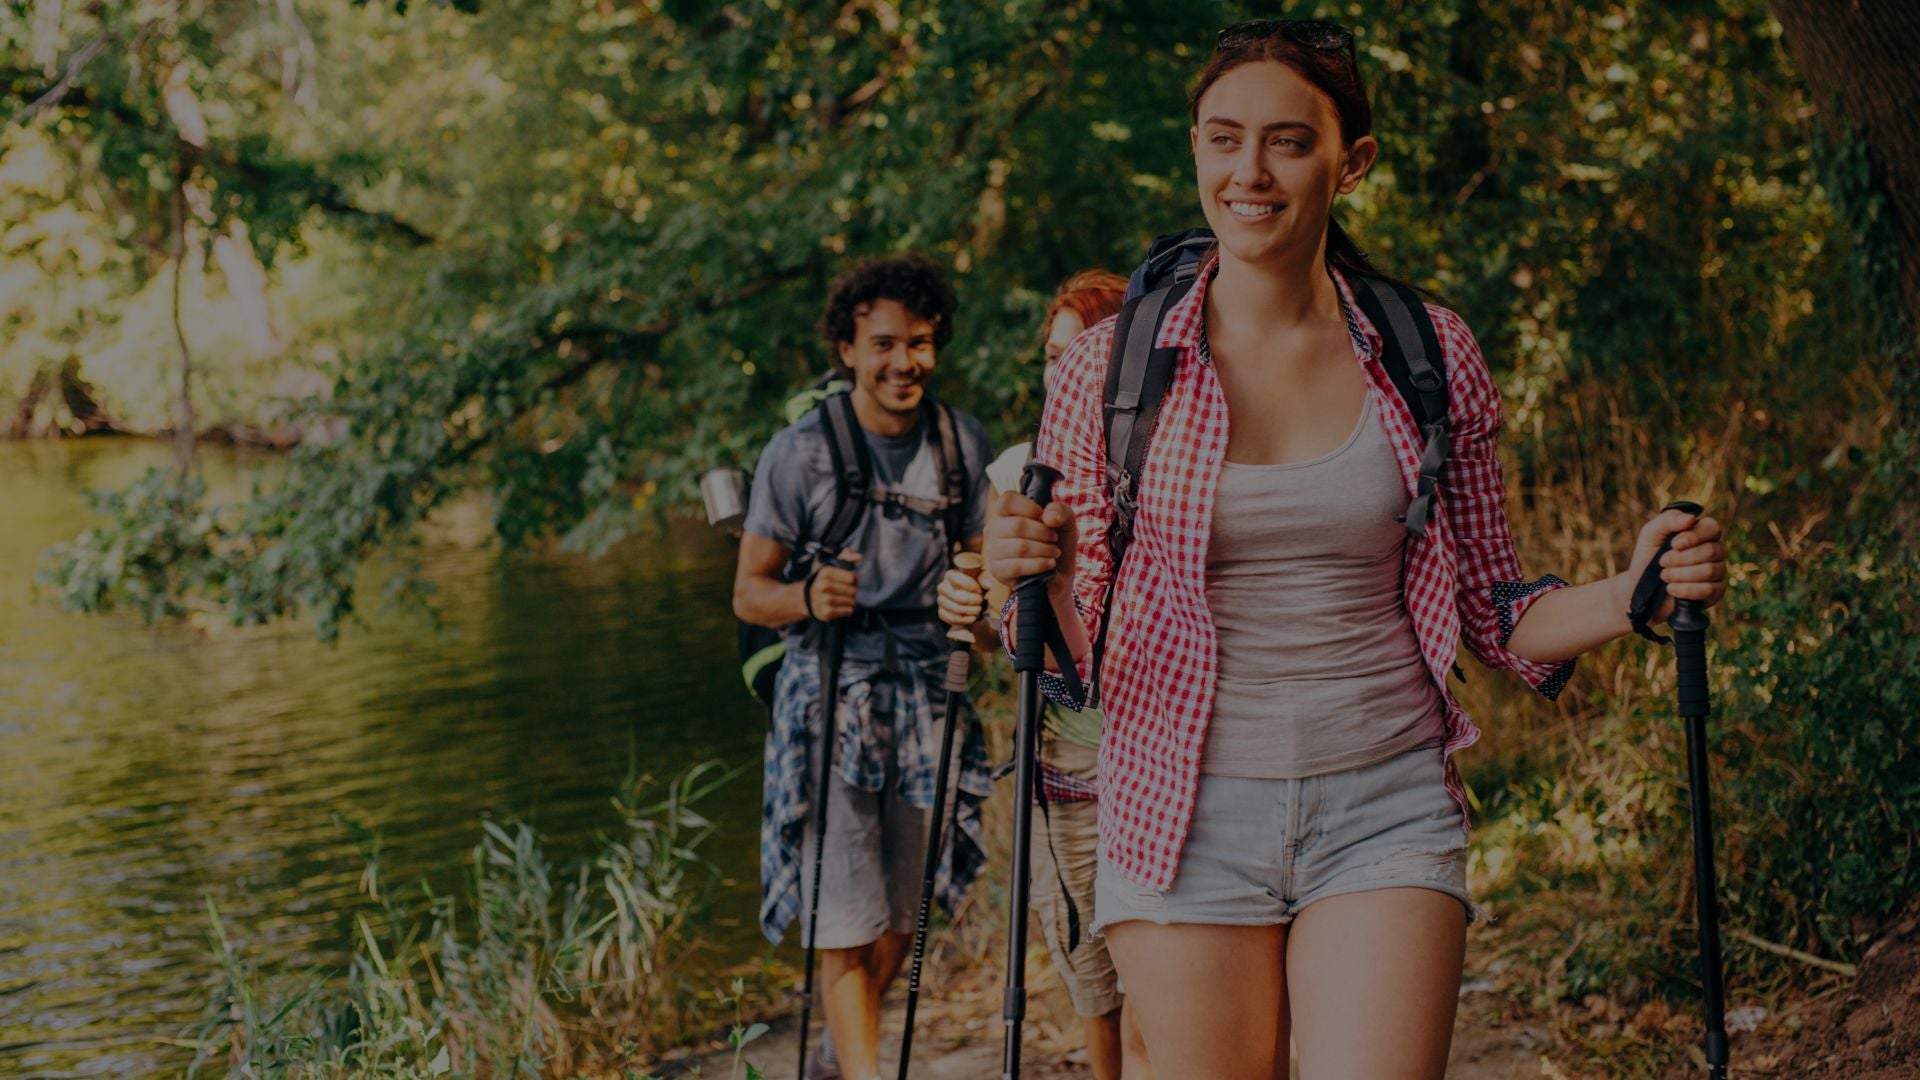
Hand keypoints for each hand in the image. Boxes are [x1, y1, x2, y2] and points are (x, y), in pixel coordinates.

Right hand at [806, 549, 860, 621]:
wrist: (807, 599)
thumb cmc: (825, 580)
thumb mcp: (832, 566)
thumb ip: (846, 558)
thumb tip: (859, 557)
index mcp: (825, 572)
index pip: (851, 577)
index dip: (854, 579)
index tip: (850, 580)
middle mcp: (823, 586)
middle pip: (852, 590)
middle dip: (852, 590)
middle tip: (848, 591)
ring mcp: (824, 600)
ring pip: (850, 601)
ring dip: (850, 600)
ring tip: (845, 598)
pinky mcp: (826, 613)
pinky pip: (848, 611)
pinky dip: (848, 609)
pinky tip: (843, 606)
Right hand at [937, 567, 984, 628]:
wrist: (970, 599)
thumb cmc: (976, 585)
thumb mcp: (981, 578)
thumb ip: (985, 579)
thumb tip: (987, 585)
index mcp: (950, 575)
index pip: (958, 581)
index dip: (972, 587)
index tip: (980, 591)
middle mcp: (942, 587)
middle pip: (959, 597)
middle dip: (973, 601)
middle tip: (981, 601)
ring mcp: (940, 600)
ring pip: (957, 609)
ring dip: (971, 611)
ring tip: (979, 609)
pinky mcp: (941, 613)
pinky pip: (952, 619)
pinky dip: (965, 620)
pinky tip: (973, 617)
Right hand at [984, 489, 1077, 600]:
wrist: (1058, 574)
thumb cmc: (1056, 543)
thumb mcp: (1065, 522)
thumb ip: (1061, 511)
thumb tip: (1048, 517)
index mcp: (1004, 512)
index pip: (1008, 500)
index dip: (1031, 508)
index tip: (1046, 520)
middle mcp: (993, 529)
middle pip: (1017, 525)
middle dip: (1044, 533)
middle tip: (1054, 539)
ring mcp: (993, 551)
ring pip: (1019, 547)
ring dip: (1045, 550)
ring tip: (1054, 552)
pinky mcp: (997, 571)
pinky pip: (1017, 567)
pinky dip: (1040, 565)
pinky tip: (1049, 564)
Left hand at [1622, 506, 1727, 622]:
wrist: (1640, 589)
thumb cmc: (1648, 558)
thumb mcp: (1651, 534)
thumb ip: (1668, 520)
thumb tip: (1691, 518)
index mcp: (1702, 534)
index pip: (1713, 528)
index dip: (1693, 536)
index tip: (1673, 544)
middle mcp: (1715, 551)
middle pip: (1711, 551)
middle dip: (1681, 558)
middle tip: (1662, 562)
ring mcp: (1718, 572)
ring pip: (1709, 570)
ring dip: (1680, 574)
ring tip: (1664, 576)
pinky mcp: (1716, 592)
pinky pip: (1709, 590)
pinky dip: (1685, 589)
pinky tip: (1671, 588)